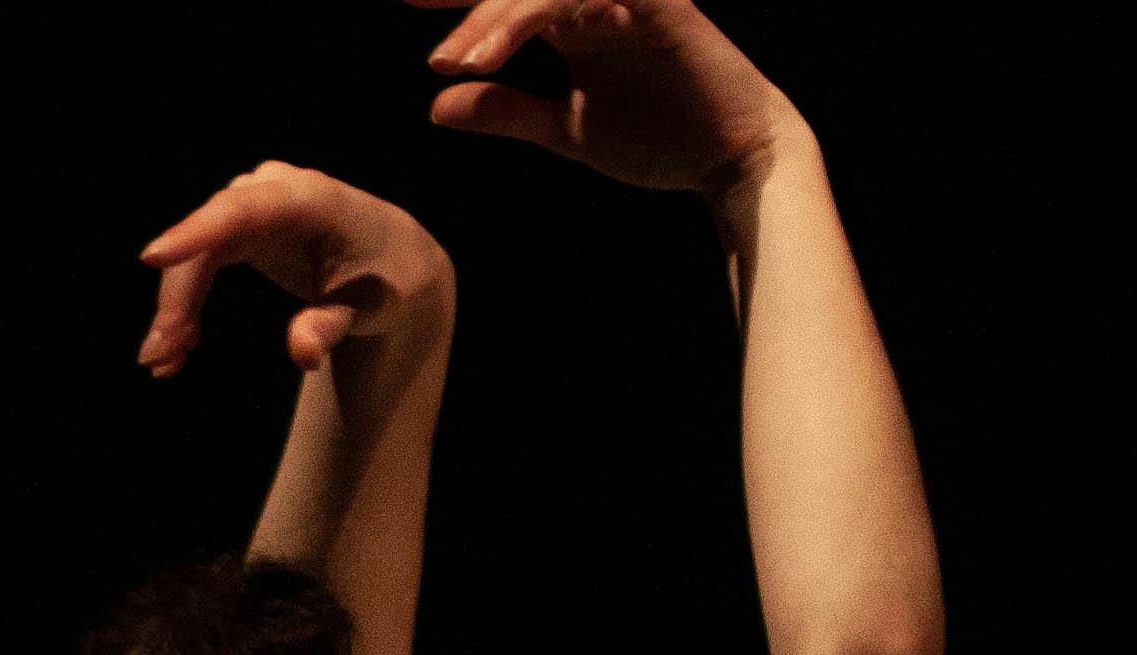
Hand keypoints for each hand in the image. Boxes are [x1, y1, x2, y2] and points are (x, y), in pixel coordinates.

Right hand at [138, 161, 451, 377]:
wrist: (392, 260)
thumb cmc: (385, 280)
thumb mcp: (369, 307)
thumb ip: (332, 326)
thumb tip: (303, 353)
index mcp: (310, 200)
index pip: (243, 211)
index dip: (196, 233)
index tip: (153, 257)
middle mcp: (273, 192)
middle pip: (208, 241)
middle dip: (178, 299)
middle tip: (159, 357)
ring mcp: (252, 205)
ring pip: (195, 255)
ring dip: (175, 310)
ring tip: (164, 364)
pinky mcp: (241, 226)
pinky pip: (199, 262)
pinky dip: (186, 306)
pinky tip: (180, 348)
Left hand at [410, 0, 793, 198]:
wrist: (731, 158)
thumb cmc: (659, 138)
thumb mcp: (564, 130)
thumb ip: (508, 112)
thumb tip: (438, 104)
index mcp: (572, 21)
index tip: (406, 0)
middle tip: (423, 27)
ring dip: (498, 19)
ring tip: (456, 62)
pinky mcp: (662, 4)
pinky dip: (551, 12)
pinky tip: (513, 42)